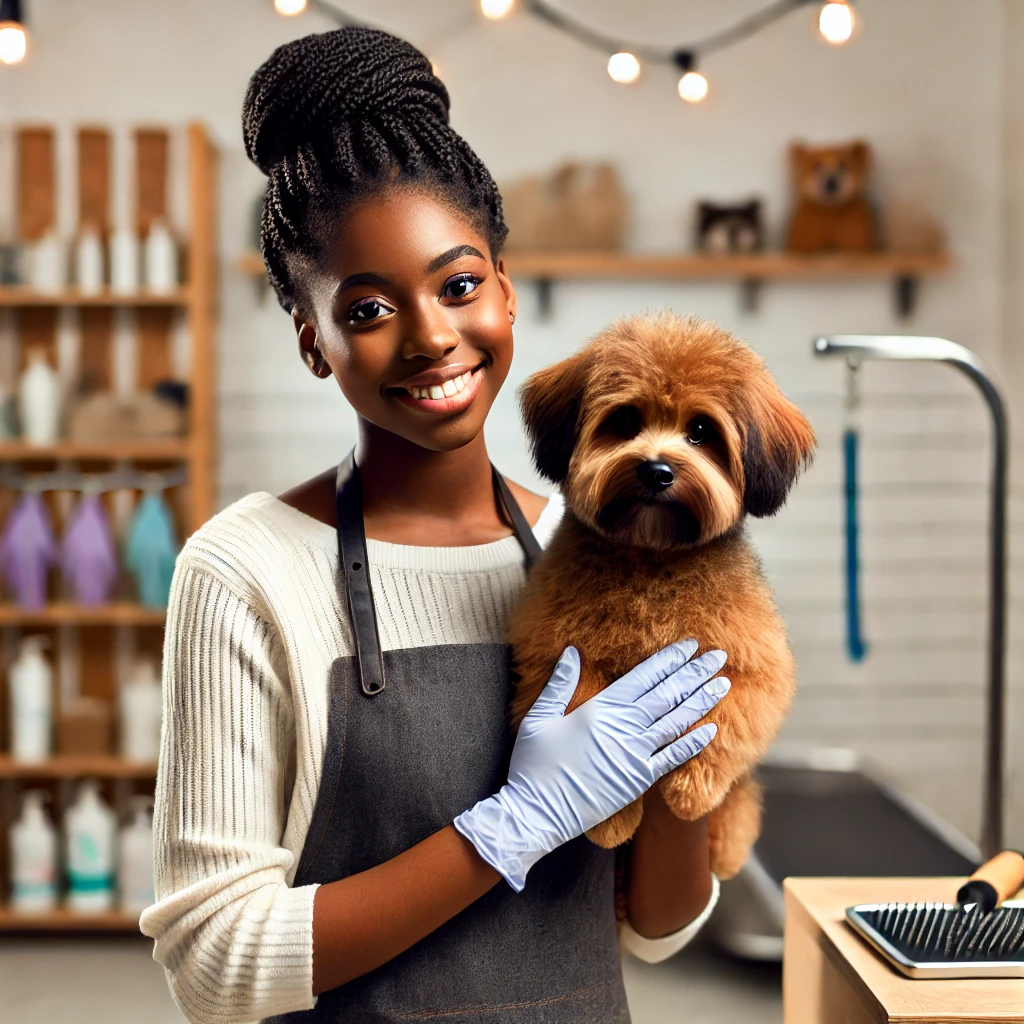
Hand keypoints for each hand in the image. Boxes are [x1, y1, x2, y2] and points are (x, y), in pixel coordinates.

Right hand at [453, 640, 728, 890]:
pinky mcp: (638, 780)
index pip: (643, 676)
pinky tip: (711, 729)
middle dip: (694, 672)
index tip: (690, 645)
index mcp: (599, 708)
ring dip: (701, 700)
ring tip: (722, 683)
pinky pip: (673, 758)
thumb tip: (571, 652)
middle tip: (719, 656)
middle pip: (667, 694)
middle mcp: (622, 728)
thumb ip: (559, 683)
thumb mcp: (538, 718)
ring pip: (676, 721)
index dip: (669, 659)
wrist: (536, 814)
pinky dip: (693, 742)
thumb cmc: (533, 765)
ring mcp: (633, 755)